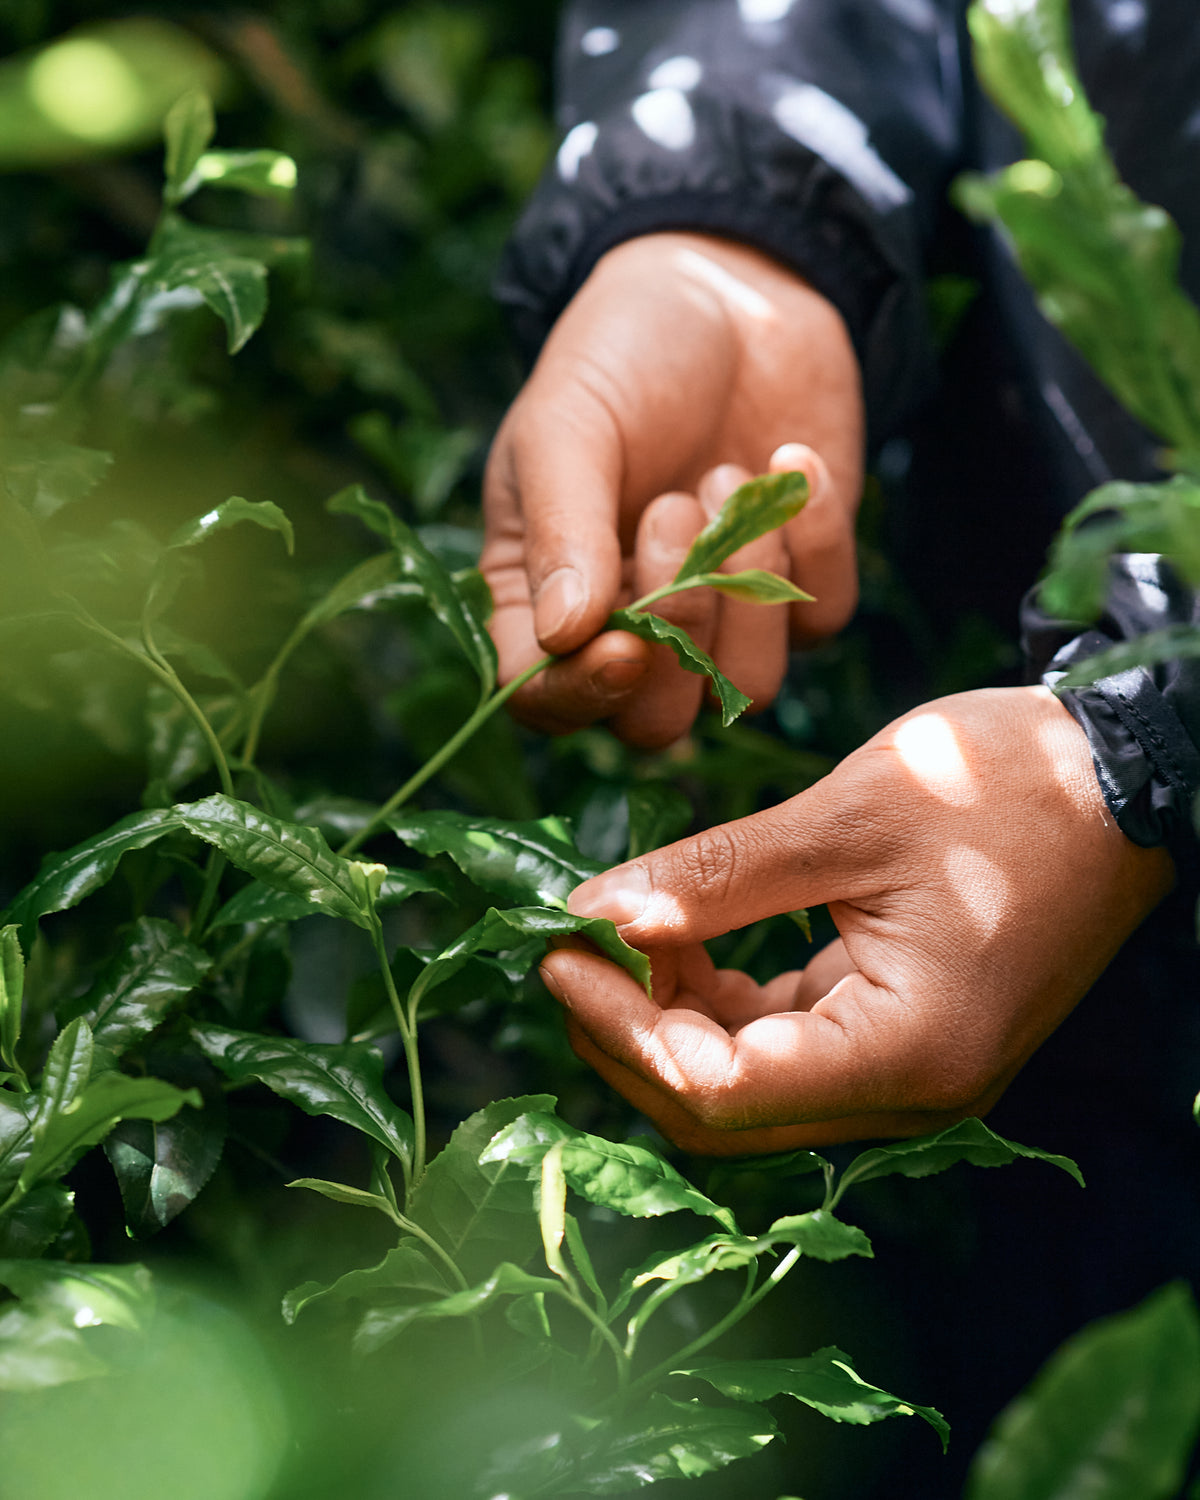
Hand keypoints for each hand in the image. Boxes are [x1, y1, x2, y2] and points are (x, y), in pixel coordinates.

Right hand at [480, 232, 863, 747]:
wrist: (733, 287)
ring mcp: (720, 618)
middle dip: (677, 624)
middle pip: (654, 723)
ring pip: (747, 687)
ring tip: (725, 473)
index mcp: (543, 598)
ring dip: (745, 578)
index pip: (545, 701)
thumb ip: (560, 530)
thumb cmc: (621, 353)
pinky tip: (787, 458)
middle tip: (672, 507)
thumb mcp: (567, 426)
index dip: (582, 695)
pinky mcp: (798, 590)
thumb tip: (565, 636)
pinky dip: (813, 540)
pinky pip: (820, 621)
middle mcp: (629, 628)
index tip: (624, 640)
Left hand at [540, 687, 1174, 1152]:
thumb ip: (715, 880)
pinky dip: (718, 997)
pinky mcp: (899, 1034)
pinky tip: (681, 935)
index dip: (619, 1029)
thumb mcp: (846, 819)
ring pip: (745, 1080)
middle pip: (723, 1108)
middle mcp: (909, 1092)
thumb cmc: (1005, 784)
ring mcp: (906, 1071)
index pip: (720, 1090)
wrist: (1118, 774)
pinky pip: (781, 1042)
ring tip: (617, 927)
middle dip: (630, 1032)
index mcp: (908, 1054)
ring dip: (668, 1013)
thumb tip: (595, 915)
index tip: (554, 951)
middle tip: (568, 944)